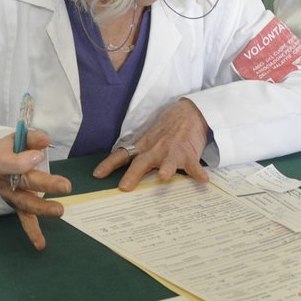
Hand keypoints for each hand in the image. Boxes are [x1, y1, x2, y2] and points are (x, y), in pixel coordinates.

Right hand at [0, 130, 71, 249]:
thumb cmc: (12, 149)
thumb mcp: (17, 137)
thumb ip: (31, 137)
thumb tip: (45, 141)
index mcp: (0, 160)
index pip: (8, 162)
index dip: (23, 161)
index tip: (39, 155)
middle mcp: (4, 180)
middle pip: (23, 183)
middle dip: (44, 184)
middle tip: (65, 186)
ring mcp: (11, 196)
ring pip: (25, 203)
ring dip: (43, 208)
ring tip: (60, 211)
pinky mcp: (19, 206)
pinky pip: (25, 219)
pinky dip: (32, 232)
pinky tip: (40, 244)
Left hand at [92, 98, 208, 189]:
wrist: (189, 112)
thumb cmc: (167, 129)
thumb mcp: (149, 139)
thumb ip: (139, 154)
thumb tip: (123, 173)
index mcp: (144, 146)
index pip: (123, 155)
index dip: (109, 164)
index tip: (97, 175)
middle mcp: (156, 149)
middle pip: (142, 163)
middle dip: (133, 175)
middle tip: (124, 187)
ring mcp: (173, 151)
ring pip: (168, 162)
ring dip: (166, 169)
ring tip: (163, 177)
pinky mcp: (189, 153)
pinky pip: (194, 165)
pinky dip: (198, 172)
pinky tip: (203, 179)